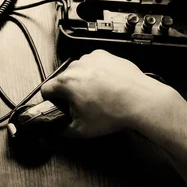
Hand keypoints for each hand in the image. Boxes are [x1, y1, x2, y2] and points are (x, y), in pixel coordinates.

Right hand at [41, 50, 176, 137]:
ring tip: (99, 94)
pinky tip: (108, 85)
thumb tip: (60, 130)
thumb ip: (64, 130)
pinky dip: (98, 72)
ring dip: (85, 80)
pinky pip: (95, 64)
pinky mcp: (106, 56)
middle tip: (83, 104)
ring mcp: (92, 58)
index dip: (50, 100)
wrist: (140, 101)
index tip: (57, 104)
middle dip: (71, 91)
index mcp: (66, 82)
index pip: (46, 89)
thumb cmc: (113, 112)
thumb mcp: (83, 130)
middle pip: (64, 79)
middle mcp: (76, 66)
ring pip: (80, 70)